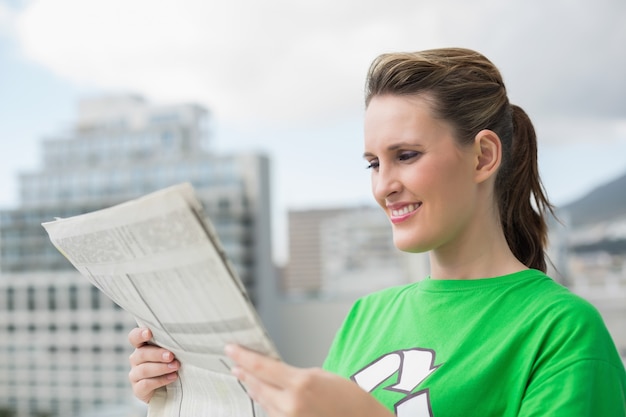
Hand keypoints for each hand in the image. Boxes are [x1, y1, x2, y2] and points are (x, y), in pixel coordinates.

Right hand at [128, 327, 179, 402]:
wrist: (171, 388)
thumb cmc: (173, 363)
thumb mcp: (172, 352)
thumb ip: (171, 345)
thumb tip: (183, 338)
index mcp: (142, 346)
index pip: (134, 337)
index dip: (139, 334)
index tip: (149, 333)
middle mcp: (136, 359)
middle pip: (141, 354)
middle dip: (157, 354)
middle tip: (171, 356)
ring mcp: (135, 375)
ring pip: (144, 370)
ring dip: (161, 368)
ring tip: (175, 367)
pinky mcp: (138, 389)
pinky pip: (145, 384)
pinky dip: (160, 380)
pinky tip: (172, 377)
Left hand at [225, 344, 392, 416]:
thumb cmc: (350, 399)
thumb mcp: (322, 376)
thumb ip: (295, 375)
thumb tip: (276, 374)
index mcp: (301, 384)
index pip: (262, 367)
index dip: (243, 357)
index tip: (231, 349)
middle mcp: (292, 405)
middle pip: (258, 385)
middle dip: (245, 373)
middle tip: (234, 363)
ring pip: (263, 401)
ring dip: (253, 388)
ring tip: (245, 378)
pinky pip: (273, 414)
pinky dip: (267, 403)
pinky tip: (262, 395)